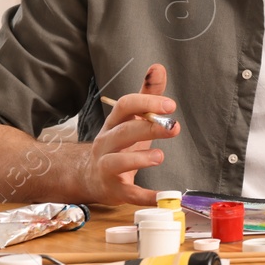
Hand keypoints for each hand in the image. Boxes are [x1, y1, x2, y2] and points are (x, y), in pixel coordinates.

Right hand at [80, 64, 178, 205]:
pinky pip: (128, 193)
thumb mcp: (132, 119)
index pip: (126, 106)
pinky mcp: (112, 189)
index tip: (171, 105)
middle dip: (149, 128)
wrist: (90, 176)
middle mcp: (106, 143)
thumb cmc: (119, 143)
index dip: (148, 103)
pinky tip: (163, 196)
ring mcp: (106, 167)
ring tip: (159, 156)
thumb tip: (158, 67)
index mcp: (114, 123)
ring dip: (140, 159)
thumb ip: (147, 94)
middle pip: (124, 132)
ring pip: (117, 162)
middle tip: (174, 128)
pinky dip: (144, 196)